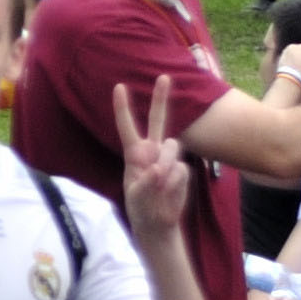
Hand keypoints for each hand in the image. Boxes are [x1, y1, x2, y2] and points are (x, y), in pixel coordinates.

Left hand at [114, 83, 193, 237]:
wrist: (158, 224)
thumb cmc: (140, 208)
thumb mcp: (136, 198)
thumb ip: (145, 183)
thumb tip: (158, 170)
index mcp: (134, 154)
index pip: (127, 127)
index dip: (123, 108)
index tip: (118, 87)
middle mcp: (152, 151)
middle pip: (158, 120)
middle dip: (160, 98)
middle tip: (164, 76)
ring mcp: (168, 159)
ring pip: (173, 147)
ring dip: (167, 163)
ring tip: (159, 183)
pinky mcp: (182, 170)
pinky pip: (181, 169)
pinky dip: (174, 182)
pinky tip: (168, 193)